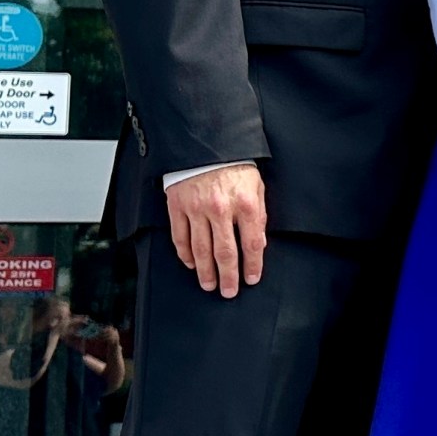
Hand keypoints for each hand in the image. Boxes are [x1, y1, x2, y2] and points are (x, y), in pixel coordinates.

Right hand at [166, 163, 267, 297]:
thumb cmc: (234, 166)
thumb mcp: (256, 186)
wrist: (206, 144)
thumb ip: (258, 215)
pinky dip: (185, 254)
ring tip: (209, 284)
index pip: (252, 243)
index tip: (252, 279)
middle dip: (228, 276)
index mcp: (245, 203)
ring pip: (200, 249)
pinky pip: (180, 237)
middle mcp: (220, 208)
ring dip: (205, 271)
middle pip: (225, 252)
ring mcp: (196, 208)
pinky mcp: (177, 206)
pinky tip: (190, 264)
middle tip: (228, 292)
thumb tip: (259, 244)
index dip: (253, 265)